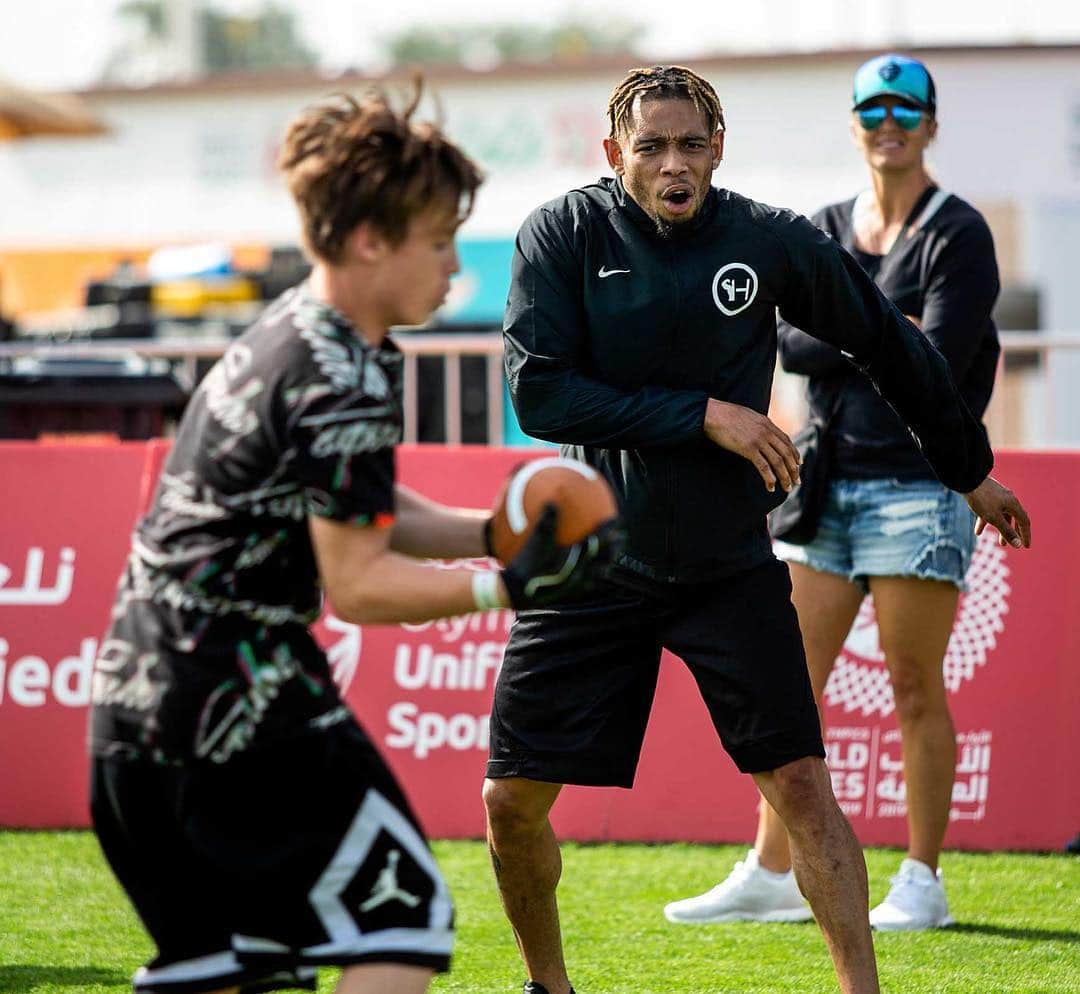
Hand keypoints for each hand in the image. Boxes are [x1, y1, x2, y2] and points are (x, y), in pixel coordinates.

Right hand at [500, 503, 623, 609]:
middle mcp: (579, 570)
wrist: (518, 591)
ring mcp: (575, 584)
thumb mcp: (534, 539)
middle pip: (604, 558)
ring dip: (606, 564)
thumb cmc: (526, 563)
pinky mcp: (568, 594)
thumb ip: (546, 519)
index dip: (608, 528)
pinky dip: (590, 578)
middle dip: (615, 547)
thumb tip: (552, 501)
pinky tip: (587, 576)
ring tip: (610, 559)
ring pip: (598, 574)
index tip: (617, 519)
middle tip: (622, 538)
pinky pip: (585, 585)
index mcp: (574, 555)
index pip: (598, 539)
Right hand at [703, 398, 800, 492]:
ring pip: (778, 462)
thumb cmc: (725, 415)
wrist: (713, 414)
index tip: (798, 464)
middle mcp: (766, 432)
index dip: (794, 453)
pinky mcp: (748, 449)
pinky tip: (771, 487)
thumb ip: (757, 424)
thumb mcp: (747, 416)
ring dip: (785, 477)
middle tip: (796, 481)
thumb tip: (758, 430)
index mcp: (767, 423)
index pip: (786, 441)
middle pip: (786, 453)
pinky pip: (763, 467)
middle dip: (793, 469)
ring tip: (787, 488)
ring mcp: (758, 440)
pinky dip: (769, 478)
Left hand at [963, 476, 1031, 548]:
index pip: (1024, 522)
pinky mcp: (987, 496)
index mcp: (1013, 504)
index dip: (1025, 535)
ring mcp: (997, 497)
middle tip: (1012, 544)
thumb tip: (1018, 545)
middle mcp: (1008, 499)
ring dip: (1000, 529)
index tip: (1025, 546)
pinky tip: (977, 532)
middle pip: (1014, 519)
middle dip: (1013, 533)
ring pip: (1001, 516)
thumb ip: (1006, 531)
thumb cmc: (981, 499)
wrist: (967, 480)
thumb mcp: (994, 518)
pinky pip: (989, 511)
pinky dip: (986, 521)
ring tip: (998, 543)